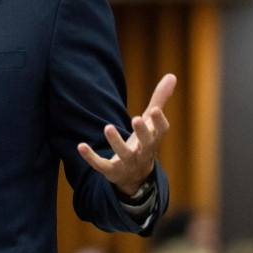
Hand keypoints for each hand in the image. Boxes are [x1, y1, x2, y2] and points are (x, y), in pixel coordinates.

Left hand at [77, 73, 176, 195]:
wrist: (137, 176)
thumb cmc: (144, 142)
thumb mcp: (151, 122)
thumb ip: (159, 99)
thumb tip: (172, 75)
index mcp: (154, 139)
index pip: (161, 131)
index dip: (159, 121)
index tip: (155, 110)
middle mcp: (143, 152)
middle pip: (146, 144)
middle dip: (142, 132)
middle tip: (136, 118)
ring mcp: (127, 163)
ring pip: (124, 154)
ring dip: (116, 142)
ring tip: (107, 126)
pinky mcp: (112, 171)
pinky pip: (101, 165)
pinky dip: (91, 157)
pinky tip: (81, 146)